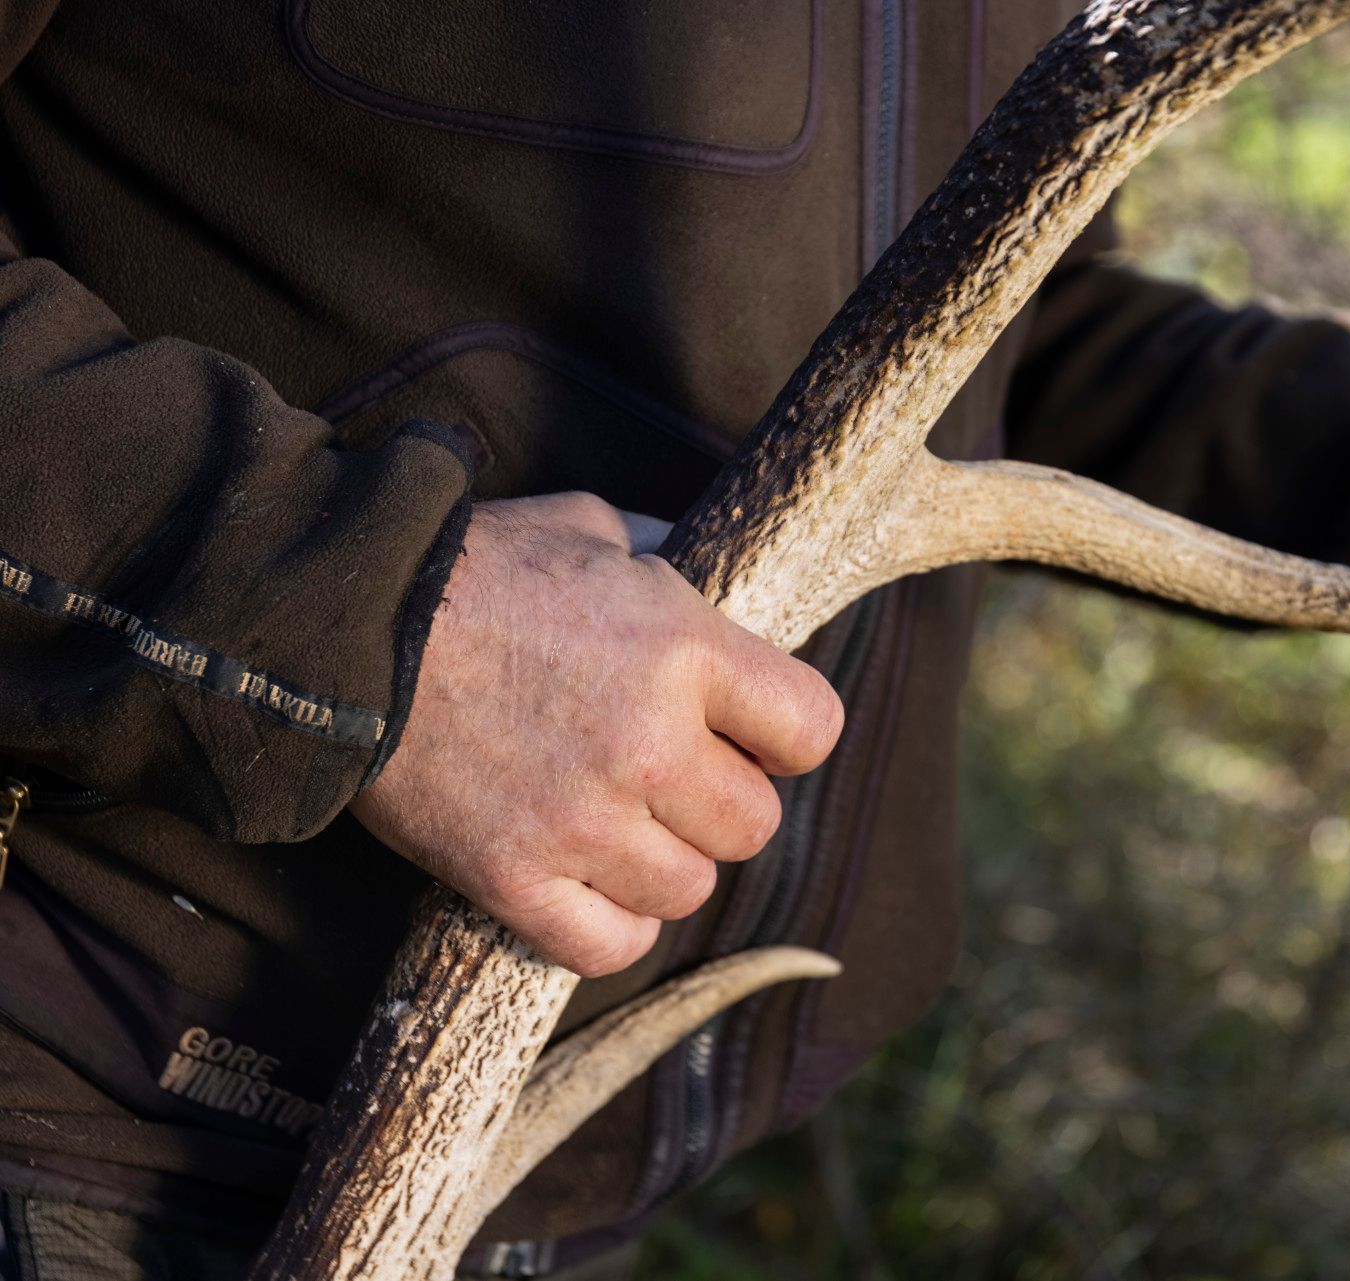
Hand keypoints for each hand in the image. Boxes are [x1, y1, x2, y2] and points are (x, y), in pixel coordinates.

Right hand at [350, 492, 843, 975]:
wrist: (338, 628)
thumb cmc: (472, 569)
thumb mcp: (590, 530)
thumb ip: (665, 567)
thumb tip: (712, 586)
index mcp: (683, 650)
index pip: (812, 728)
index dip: (786, 735)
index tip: (749, 732)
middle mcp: (648, 744)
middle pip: (753, 824)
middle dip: (720, 801)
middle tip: (670, 776)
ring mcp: (581, 821)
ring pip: (688, 889)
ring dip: (664, 863)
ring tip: (620, 824)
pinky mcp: (512, 879)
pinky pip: (609, 946)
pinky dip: (610, 927)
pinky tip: (590, 885)